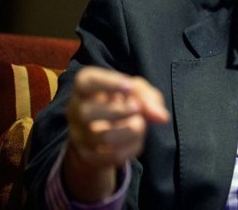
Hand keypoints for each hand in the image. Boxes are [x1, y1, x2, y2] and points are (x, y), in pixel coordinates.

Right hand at [62, 66, 168, 200]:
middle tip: (137, 108)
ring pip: (104, 137)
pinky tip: (136, 139)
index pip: (86, 81)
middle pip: (88, 113)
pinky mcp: (89, 156)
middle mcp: (76, 111)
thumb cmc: (120, 101)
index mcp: (83, 88)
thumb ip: (149, 98)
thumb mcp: (136, 90)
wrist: (105, 131)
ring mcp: (79, 136)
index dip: (108, 83)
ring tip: (139, 123)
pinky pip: (113, 156)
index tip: (129, 86)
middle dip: (120, 111)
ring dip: (131, 130)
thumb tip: (161, 117)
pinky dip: (133, 147)